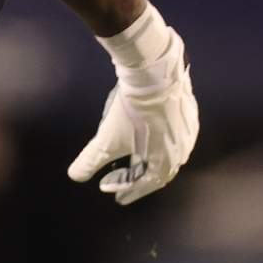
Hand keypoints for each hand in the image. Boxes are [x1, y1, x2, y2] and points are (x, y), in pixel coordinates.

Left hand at [68, 28, 198, 204]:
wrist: (155, 75)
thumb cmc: (132, 114)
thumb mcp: (106, 141)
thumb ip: (90, 160)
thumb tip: (75, 176)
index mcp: (166, 162)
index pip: (145, 183)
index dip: (124, 187)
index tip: (106, 187)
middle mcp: (182, 150)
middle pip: (159, 171)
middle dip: (136, 179)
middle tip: (121, 185)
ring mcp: (188, 130)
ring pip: (168, 153)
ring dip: (148, 160)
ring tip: (133, 161)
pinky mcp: (187, 112)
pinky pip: (173, 134)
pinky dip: (158, 142)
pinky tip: (148, 136)